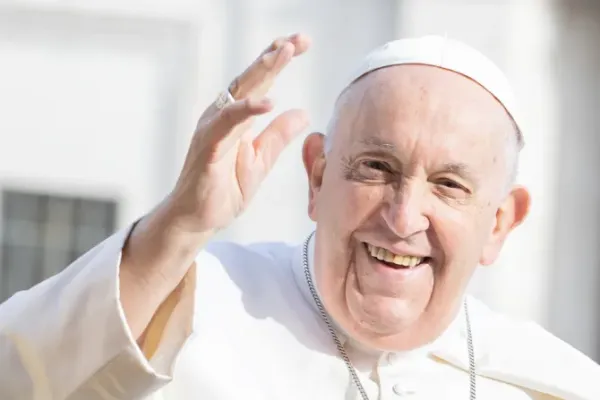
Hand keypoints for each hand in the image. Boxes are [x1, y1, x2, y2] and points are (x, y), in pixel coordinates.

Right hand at [167, 33, 310, 234]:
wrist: (196, 219)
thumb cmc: (222, 190)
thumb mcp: (260, 162)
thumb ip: (278, 137)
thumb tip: (303, 113)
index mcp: (237, 119)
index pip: (260, 83)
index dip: (278, 61)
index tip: (301, 43)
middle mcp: (223, 117)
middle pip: (251, 79)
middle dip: (274, 55)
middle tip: (298, 39)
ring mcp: (213, 129)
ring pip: (238, 93)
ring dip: (262, 71)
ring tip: (284, 52)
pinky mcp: (207, 146)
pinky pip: (226, 123)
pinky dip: (246, 110)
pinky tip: (268, 102)